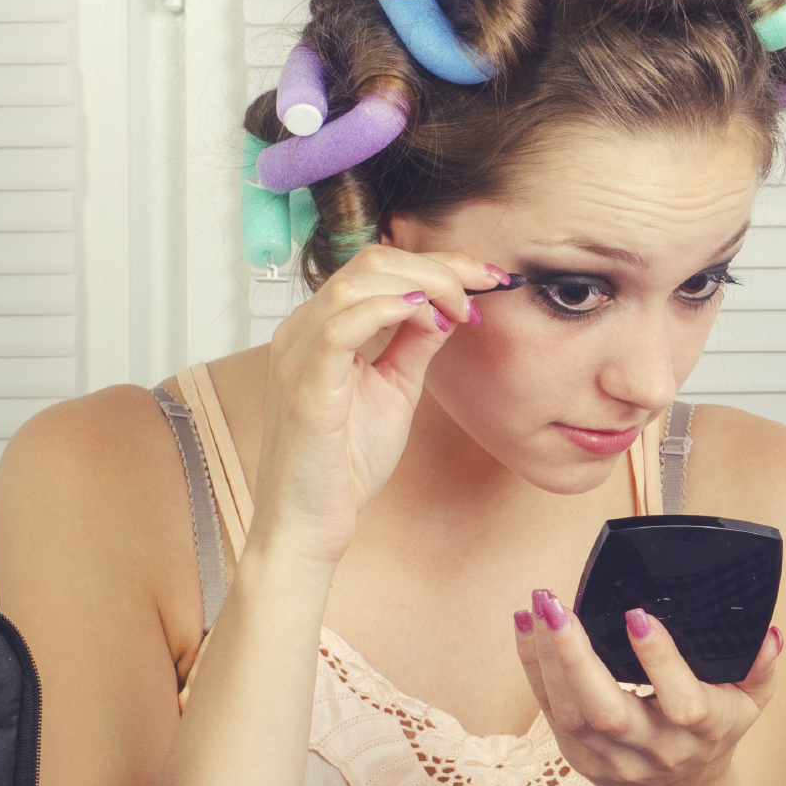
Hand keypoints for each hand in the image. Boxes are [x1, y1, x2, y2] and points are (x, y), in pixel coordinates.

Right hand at [246, 243, 503, 568]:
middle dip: (438, 267)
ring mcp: (298, 353)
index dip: (438, 263)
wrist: (310, 523)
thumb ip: (415, 343)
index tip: (488, 277)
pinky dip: (387, 310)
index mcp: (320, 328)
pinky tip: (425, 316)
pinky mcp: (305, 383)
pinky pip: (340, 326)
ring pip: (357, 282)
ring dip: (422, 285)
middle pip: (370, 262)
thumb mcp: (395, 388)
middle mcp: (302, 330)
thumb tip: (448, 307)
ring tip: (460, 309)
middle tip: (484, 287)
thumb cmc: (344, 462)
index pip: (377, 268)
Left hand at [516, 592, 783, 785]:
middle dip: (578, 659)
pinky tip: (525, 626)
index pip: (682, 701)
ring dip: (546, 659)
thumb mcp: (748, 706)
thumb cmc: (710, 739)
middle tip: (557, 608)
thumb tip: (769, 634)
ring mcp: (610, 756)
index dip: (660, 660)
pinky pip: (550, 710)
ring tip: (538, 608)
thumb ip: (761, 668)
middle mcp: (653, 748)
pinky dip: (532, 667)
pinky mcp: (577, 754)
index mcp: (699, 732)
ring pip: (569, 713)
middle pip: (608, 712)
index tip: (638, 615)